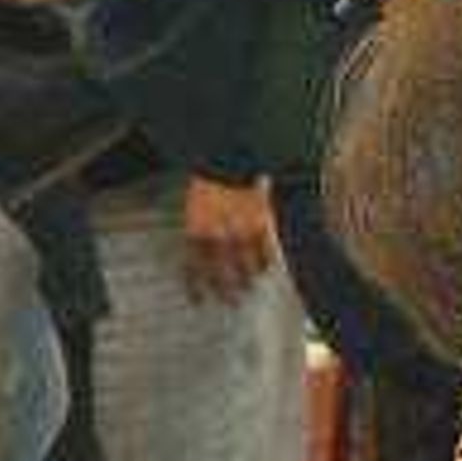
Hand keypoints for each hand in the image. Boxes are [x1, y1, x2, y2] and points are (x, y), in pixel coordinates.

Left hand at [180, 175, 278, 303]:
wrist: (230, 157)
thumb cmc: (210, 173)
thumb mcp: (195, 197)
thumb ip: (197, 221)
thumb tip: (197, 239)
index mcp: (197, 229)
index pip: (194, 267)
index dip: (195, 287)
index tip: (199, 301)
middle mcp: (218, 236)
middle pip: (223, 274)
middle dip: (227, 291)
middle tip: (233, 303)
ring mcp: (241, 231)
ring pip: (246, 266)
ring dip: (249, 278)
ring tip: (251, 286)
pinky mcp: (261, 223)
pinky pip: (266, 250)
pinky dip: (266, 260)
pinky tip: (267, 268)